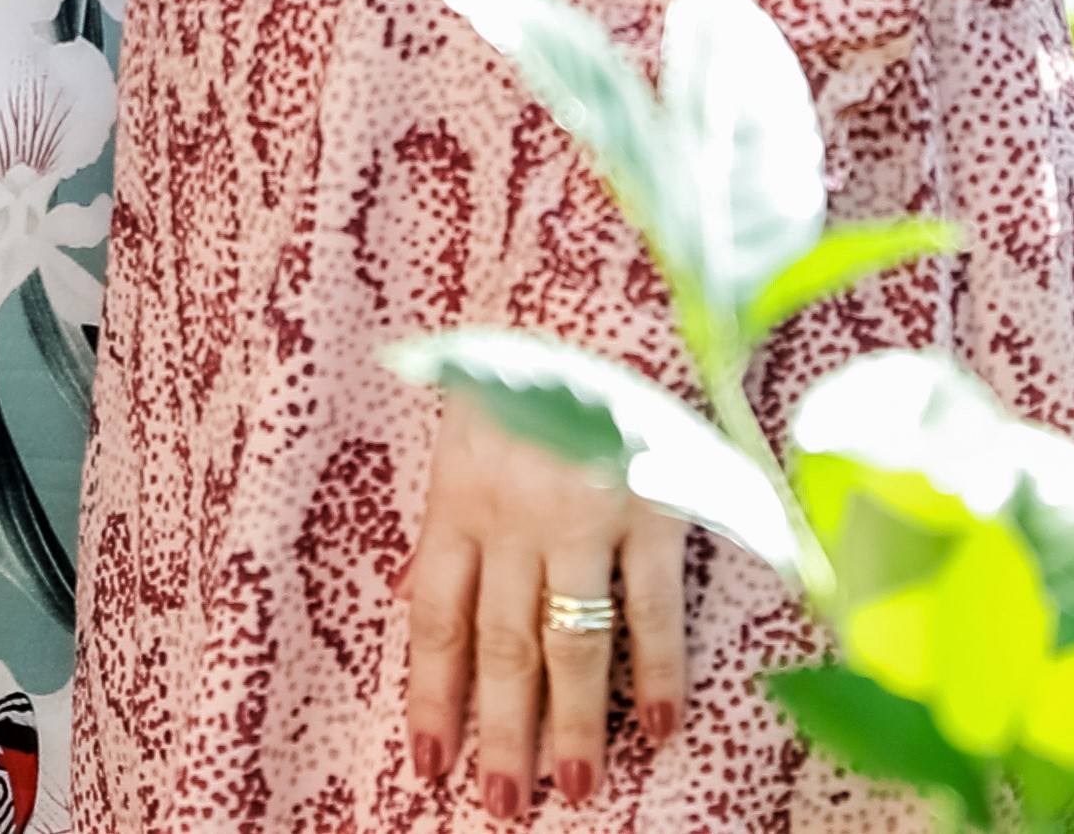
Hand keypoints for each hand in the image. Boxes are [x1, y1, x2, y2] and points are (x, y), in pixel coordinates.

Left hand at [404, 399, 688, 810]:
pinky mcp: (653, 507)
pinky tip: (656, 727)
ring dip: (572, 725)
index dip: (432, 696)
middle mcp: (515, 517)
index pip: (435, 619)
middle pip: (502, 647)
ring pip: (572, 643)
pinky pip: (652, 607)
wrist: (603, 291)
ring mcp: (586, 516)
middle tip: (502, 804)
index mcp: (459, 498)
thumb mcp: (463, 430)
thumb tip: (417, 599)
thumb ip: (450, 518)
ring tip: (575, 788)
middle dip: (500, 733)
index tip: (429, 763)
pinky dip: (656, 672)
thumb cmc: (526, 365)